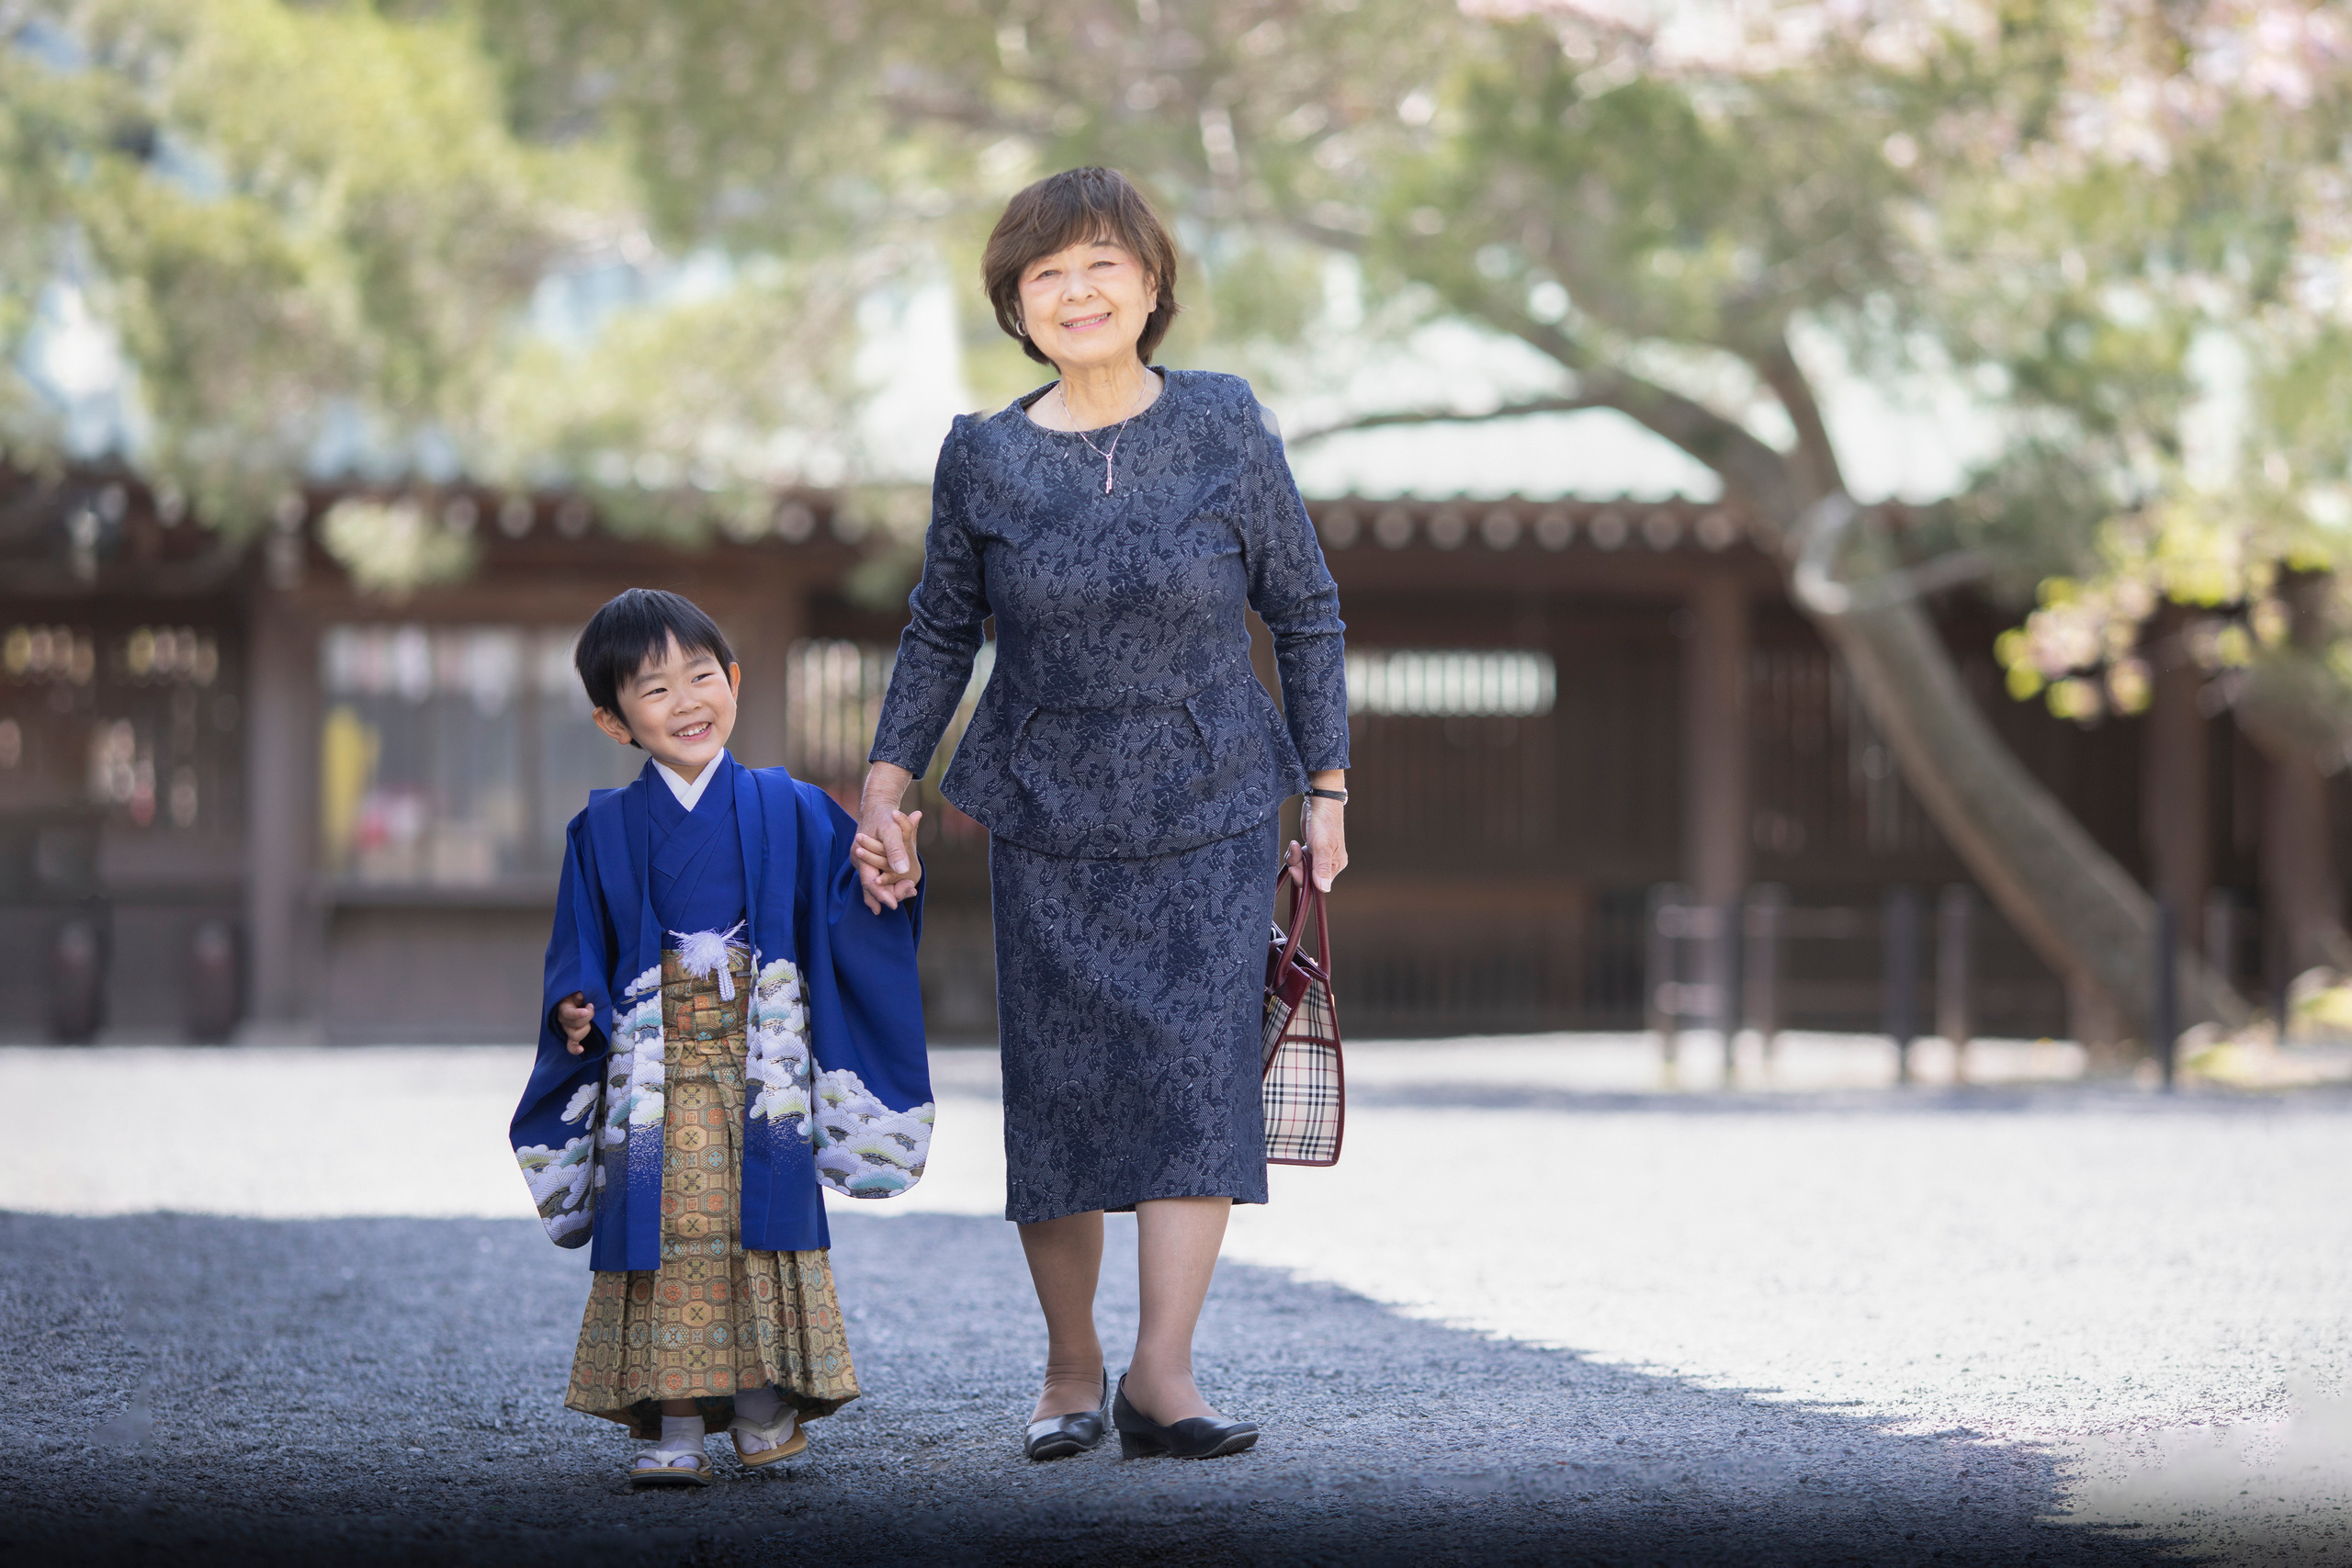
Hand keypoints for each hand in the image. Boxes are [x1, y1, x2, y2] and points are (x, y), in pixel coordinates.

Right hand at [555, 992, 593, 1054]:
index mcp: (562, 1008)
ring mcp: (567, 1029)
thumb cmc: (577, 994)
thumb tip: (580, 995)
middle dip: (588, 1017)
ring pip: (575, 1035)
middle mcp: (563, 1020)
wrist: (576, 998)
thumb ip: (578, 992)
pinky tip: (581, 1049)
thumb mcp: (577, 989)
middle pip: (574, 1025)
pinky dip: (575, 1049)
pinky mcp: (572, 1035)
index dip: (577, 1013)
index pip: (567, 1013)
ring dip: (586, 1028)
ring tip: (590, 1018)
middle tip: (591, 1006)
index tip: (588, 1007)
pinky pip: (571, 1045)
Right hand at [852, 762, 923, 913]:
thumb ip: (895, 849)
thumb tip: (903, 869)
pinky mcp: (870, 860)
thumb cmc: (885, 816)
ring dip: (886, 892)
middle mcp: (859, 862)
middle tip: (902, 901)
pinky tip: (894, 895)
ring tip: (900, 900)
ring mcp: (863, 862)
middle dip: (886, 895)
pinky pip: (875, 877)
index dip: (881, 895)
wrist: (878, 805)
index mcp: (860, 856)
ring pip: (873, 883)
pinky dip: (884, 886)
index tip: (894, 905)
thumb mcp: (891, 829)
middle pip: (871, 886)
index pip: (869, 883)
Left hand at [1291, 790, 1347, 892]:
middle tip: (1295, 851)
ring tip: (1295, 844)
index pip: (1318, 884)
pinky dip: (1294, 853)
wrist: (1320, 801)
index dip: (1304, 878)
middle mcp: (1329, 863)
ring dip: (1294, 857)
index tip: (1295, 868)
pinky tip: (1295, 843)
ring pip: (1301, 867)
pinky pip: (1299, 859)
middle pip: (1308, 876)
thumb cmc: (1324, 821)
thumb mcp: (1322, 846)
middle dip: (1297, 865)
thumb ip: (1322, 868)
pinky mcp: (1311, 849)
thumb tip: (1324, 889)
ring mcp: (1319, 856)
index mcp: (1336, 865)